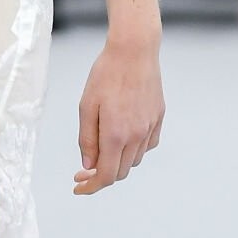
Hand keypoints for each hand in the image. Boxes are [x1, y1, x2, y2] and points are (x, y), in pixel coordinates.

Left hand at [73, 35, 163, 193]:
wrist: (134, 50)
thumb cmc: (106, 74)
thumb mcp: (86, 106)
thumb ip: (87, 139)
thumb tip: (89, 165)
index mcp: (116, 135)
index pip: (106, 176)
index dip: (91, 187)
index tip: (78, 187)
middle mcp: (137, 136)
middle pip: (120, 172)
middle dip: (101, 176)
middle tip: (83, 169)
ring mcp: (150, 128)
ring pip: (134, 160)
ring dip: (117, 162)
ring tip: (101, 147)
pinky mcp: (158, 118)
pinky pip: (147, 145)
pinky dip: (133, 150)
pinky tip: (123, 137)